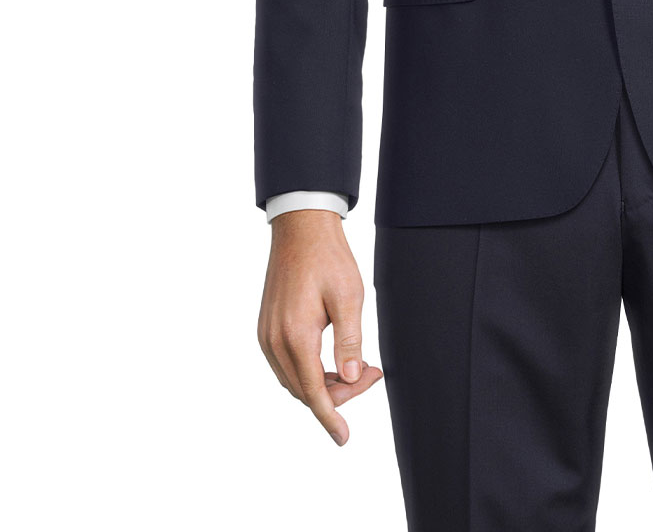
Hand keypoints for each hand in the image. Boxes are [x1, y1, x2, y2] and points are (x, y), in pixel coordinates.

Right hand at [257, 210, 383, 443]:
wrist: (300, 228)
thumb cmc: (328, 258)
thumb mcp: (349, 296)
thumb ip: (350, 340)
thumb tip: (352, 378)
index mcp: (296, 336)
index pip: (315, 393)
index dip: (331, 418)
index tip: (343, 438)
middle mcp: (274, 342)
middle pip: (306, 390)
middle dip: (340, 394)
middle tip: (373, 373)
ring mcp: (266, 336)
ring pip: (295, 380)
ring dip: (324, 383)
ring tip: (358, 365)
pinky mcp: (266, 328)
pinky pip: (286, 365)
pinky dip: (309, 371)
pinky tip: (333, 358)